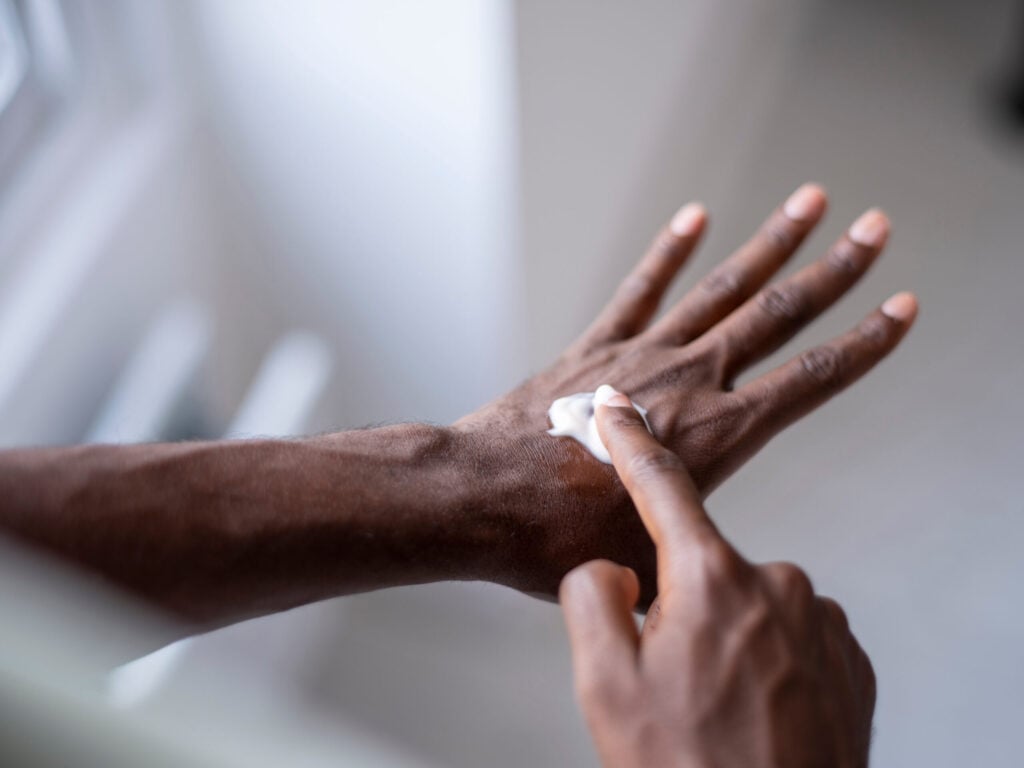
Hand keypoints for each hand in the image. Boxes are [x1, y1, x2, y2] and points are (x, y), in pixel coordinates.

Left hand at [455, 184, 916, 601]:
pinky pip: (641, 287)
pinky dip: (669, 252)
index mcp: (718, 436)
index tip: (902, 305)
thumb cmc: (560, 538)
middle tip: (878, 226)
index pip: (813, 380)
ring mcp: (640, 355)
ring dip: (772, 243)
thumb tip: (698, 580)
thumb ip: (689, 554)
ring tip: (812, 199)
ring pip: (723, 288)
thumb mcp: (650, 562)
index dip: (865, 343)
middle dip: (837, 270)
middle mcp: (690, 383)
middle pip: (780, 315)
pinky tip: (696, 216)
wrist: (481, 498)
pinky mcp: (594, 345)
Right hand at [560, 398, 875, 767]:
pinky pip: (790, 637)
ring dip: (725, 643)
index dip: (631, 442)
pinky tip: (754, 715)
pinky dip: (766, 664)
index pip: (663, 487)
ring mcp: (823, 623)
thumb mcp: (604, 687)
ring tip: (717, 713)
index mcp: (713, 580)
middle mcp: (777, 585)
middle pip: (702, 567)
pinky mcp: (850, 658)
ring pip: (747, 606)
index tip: (616, 407)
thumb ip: (593, 599)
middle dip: (678, 609)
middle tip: (670, 683)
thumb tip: (615, 570)